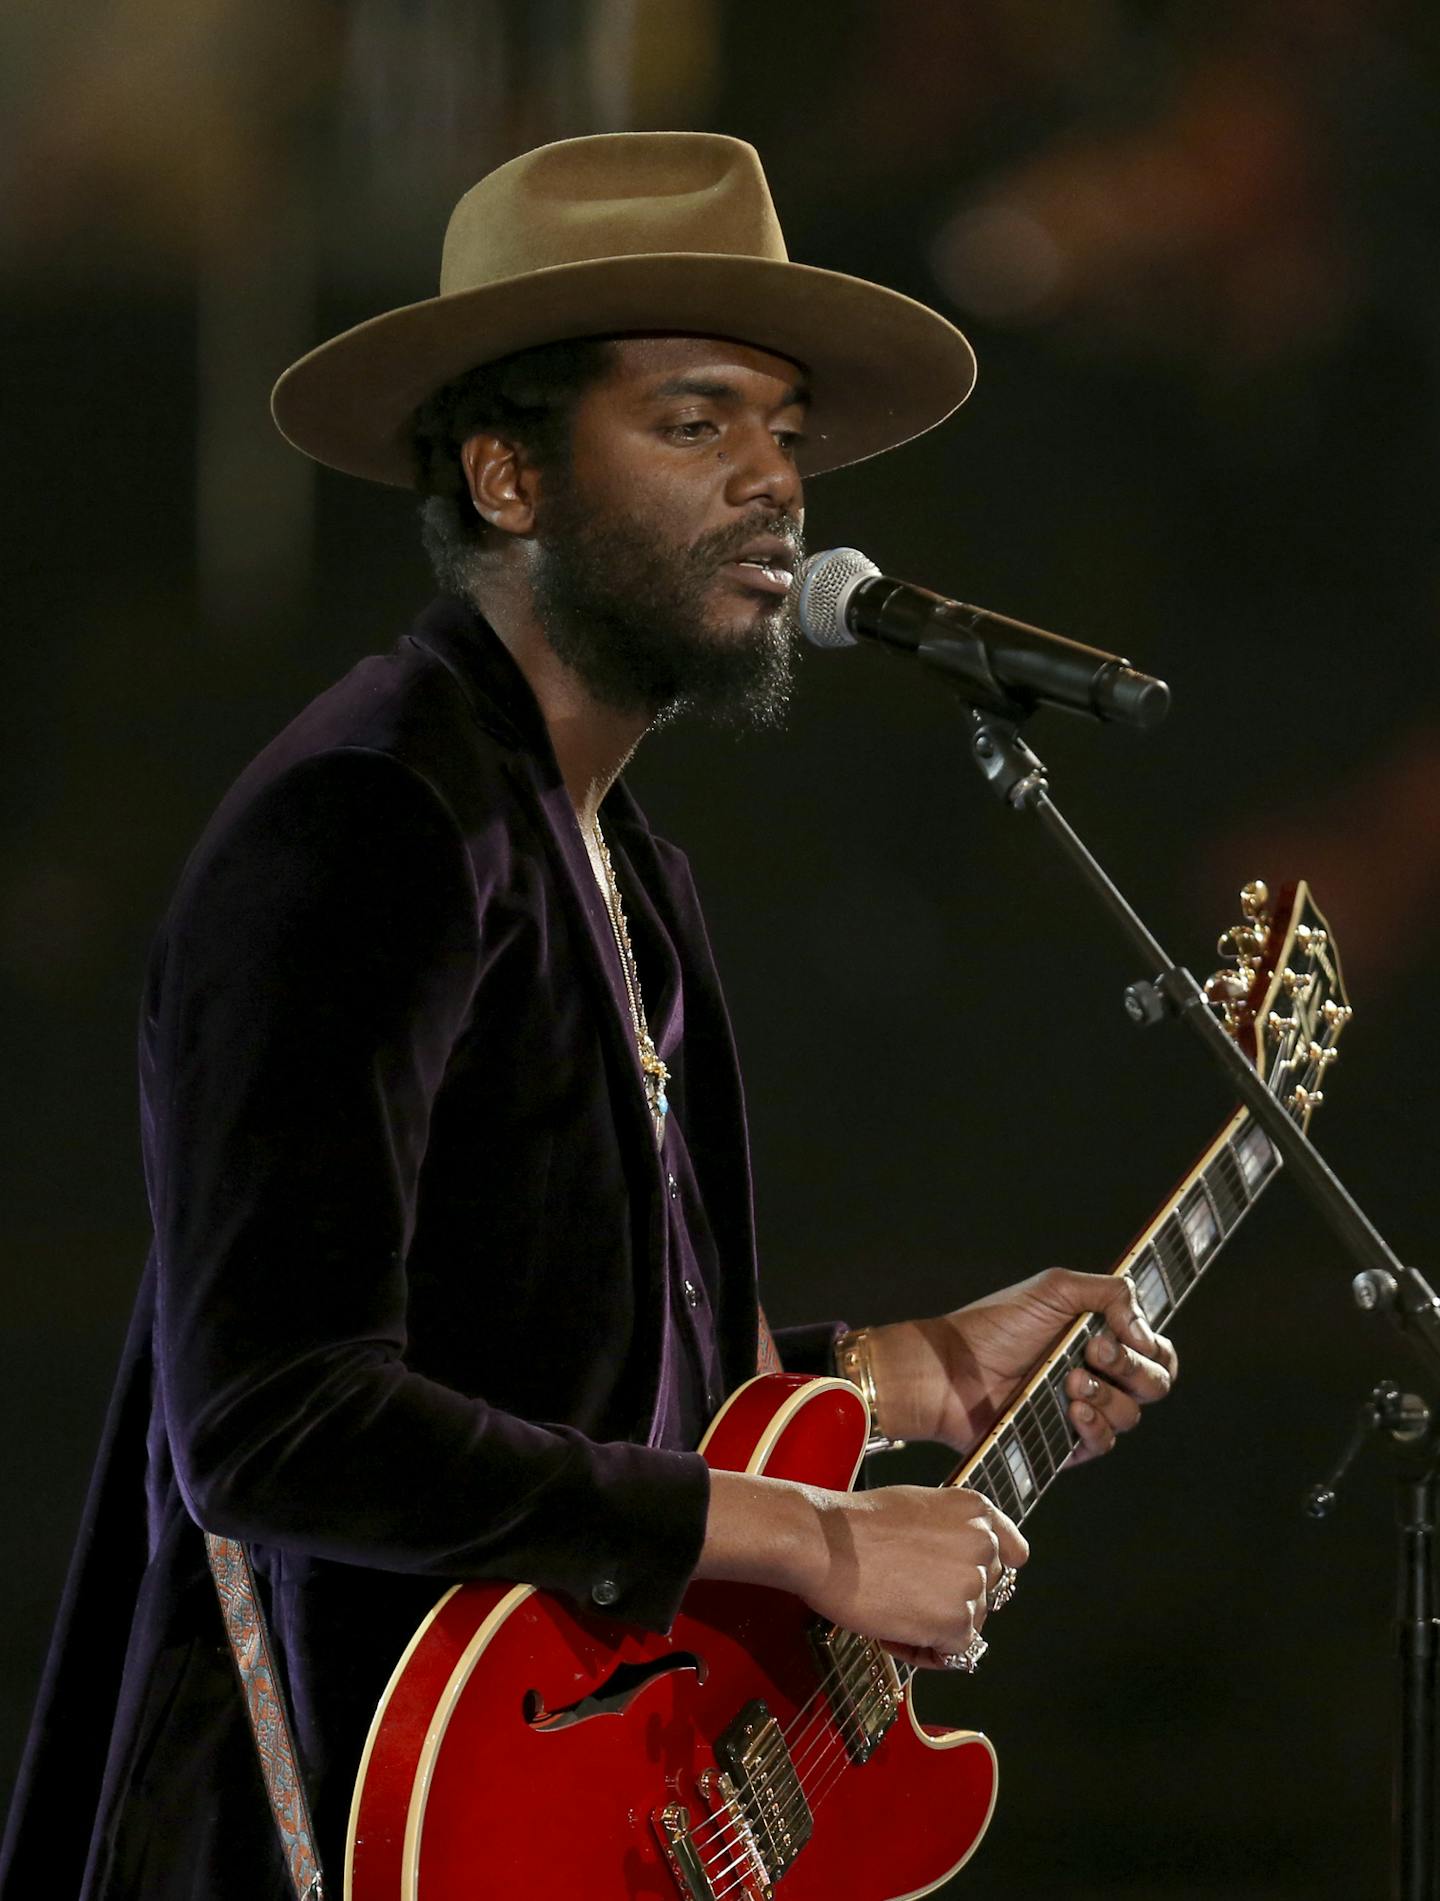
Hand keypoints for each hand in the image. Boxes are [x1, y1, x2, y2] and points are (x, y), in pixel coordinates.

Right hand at [806, 1482, 1029, 1670]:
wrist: (825, 1543)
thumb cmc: (855, 1525)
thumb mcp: (919, 1507)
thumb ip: (952, 1532)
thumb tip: (957, 1567)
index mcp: (976, 1510)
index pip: (1014, 1553)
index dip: (987, 1572)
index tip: (965, 1581)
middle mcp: (984, 1543)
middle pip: (986, 1594)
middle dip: (951, 1601)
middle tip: (906, 1596)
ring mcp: (973, 1583)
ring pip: (969, 1624)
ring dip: (935, 1628)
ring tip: (893, 1611)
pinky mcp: (957, 1622)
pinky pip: (953, 1653)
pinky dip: (924, 1651)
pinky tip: (894, 1631)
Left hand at [866, 1267, 1176, 1459]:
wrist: (952, 1369)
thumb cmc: (996, 1324)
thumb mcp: (1055, 1289)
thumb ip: (1111, 1294)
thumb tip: (1145, 1333)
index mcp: (1101, 1337)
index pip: (1156, 1350)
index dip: (1152, 1347)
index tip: (1122, 1334)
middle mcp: (1098, 1374)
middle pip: (1154, 1384)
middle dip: (1132, 1367)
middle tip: (1092, 1351)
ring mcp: (1083, 1410)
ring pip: (1131, 1415)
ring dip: (1106, 1394)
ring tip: (1069, 1380)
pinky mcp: (1066, 1443)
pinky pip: (1103, 1443)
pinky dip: (1095, 1425)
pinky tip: (1071, 1410)